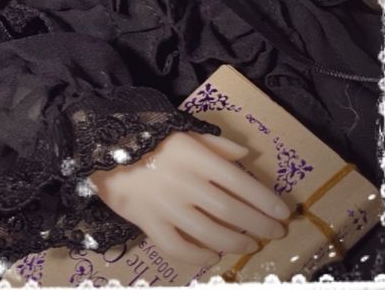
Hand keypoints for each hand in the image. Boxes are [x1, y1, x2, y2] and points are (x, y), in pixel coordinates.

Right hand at [90, 131, 288, 266]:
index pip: (240, 182)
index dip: (265, 199)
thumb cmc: (146, 136)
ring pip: (210, 233)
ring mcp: (166, 207)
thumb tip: (247, 156)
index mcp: (194, 156)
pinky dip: (198, 256)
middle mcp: (184, 183)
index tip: (283, 211)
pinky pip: (178, 248)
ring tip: (251, 243)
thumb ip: (215, 142)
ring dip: (236, 241)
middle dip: (259, 224)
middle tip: (276, 232)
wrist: (100, 147)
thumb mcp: (181, 129)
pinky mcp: (148, 224)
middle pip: (231, 211)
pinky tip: (212, 256)